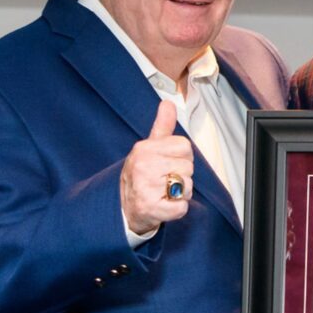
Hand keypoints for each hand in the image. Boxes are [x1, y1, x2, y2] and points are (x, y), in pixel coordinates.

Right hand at [120, 100, 193, 235]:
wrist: (124, 208)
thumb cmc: (141, 176)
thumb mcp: (148, 148)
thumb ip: (162, 127)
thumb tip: (168, 103)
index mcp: (145, 149)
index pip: (185, 146)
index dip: (182, 157)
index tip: (169, 163)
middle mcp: (144, 166)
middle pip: (189, 167)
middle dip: (182, 176)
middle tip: (164, 181)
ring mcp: (146, 188)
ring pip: (188, 187)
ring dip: (180, 194)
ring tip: (164, 193)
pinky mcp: (152, 209)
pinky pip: (182, 207)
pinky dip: (177, 209)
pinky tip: (164, 205)